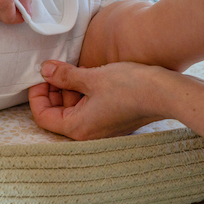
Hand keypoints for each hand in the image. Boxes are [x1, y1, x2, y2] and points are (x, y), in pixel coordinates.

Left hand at [28, 60, 166, 139]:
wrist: (166, 93)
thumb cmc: (129, 87)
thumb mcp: (91, 77)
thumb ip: (64, 76)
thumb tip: (44, 70)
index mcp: (78, 128)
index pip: (42, 116)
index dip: (37, 95)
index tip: (42, 76)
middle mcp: (88, 134)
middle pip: (57, 113)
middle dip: (53, 90)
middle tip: (57, 69)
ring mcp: (101, 128)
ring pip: (72, 109)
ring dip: (69, 89)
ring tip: (74, 69)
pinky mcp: (112, 121)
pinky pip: (88, 108)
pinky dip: (83, 93)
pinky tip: (88, 76)